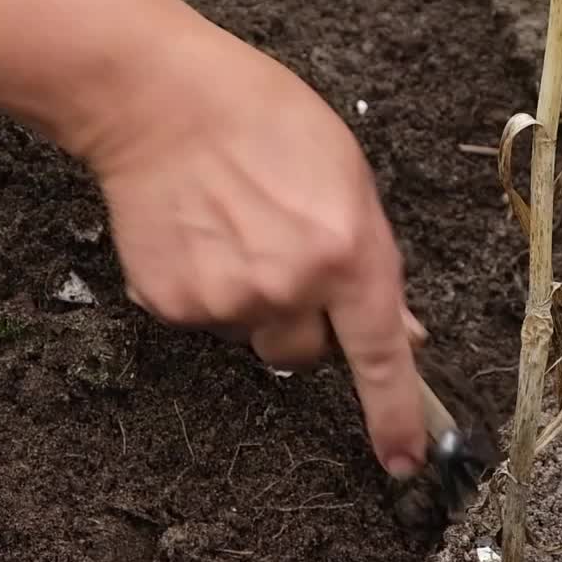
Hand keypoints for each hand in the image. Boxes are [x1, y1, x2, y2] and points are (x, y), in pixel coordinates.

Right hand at [86, 26, 429, 478]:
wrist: (159, 102)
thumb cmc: (260, 118)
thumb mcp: (345, 176)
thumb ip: (370, 257)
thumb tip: (397, 327)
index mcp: (346, 253)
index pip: (380, 357)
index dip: (395, 415)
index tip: (402, 459)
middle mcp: (288, 288)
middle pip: (304, 354)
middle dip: (302, 323)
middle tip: (281, 260)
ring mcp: (225, 301)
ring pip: (250, 333)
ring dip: (250, 301)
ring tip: (232, 230)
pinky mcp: (170, 303)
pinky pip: (202, 318)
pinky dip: (203, 287)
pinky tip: (197, 235)